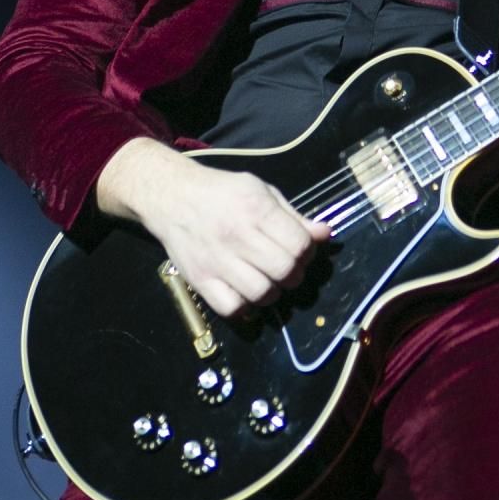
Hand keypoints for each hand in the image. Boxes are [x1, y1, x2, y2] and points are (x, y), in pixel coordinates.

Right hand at [96, 138, 330, 317]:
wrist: (173, 197)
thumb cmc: (223, 192)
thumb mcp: (262, 191)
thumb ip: (294, 216)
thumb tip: (325, 234)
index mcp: (256, 209)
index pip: (299, 244)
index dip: (308, 252)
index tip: (301, 251)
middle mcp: (237, 235)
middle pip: (284, 271)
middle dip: (294, 274)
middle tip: (287, 268)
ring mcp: (217, 260)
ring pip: (261, 294)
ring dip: (273, 292)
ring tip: (268, 280)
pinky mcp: (200, 280)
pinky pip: (231, 308)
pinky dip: (245, 307)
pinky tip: (245, 292)